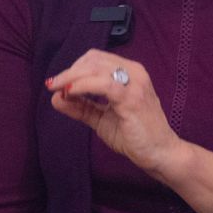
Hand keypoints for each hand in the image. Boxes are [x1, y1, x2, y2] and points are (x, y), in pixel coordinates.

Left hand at [48, 50, 185, 177]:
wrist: (160, 154)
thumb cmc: (135, 135)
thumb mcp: (101, 118)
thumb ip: (80, 107)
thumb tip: (55, 98)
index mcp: (128, 72)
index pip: (95, 58)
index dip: (73, 68)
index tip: (57, 83)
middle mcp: (134, 72)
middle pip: (93, 59)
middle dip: (69, 71)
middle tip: (52, 85)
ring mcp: (135, 84)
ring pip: (96, 68)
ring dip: (72, 77)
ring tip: (58, 89)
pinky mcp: (132, 99)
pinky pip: (103, 84)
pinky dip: (83, 86)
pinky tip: (70, 93)